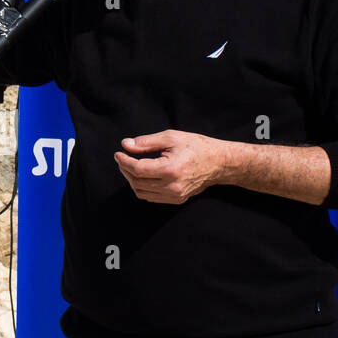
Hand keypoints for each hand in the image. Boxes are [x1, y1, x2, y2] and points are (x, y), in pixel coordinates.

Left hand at [113, 130, 229, 204]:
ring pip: (142, 192)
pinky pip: (151, 197)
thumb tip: (126, 144)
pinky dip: (142, 188)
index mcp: (170, 169)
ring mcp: (174, 195)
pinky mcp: (176, 200)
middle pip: (137, 182)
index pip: (137, 169)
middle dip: (125, 170)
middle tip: (123, 158)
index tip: (118, 153)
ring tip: (130, 166)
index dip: (124, 161)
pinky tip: (142, 176)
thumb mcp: (171, 137)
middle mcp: (172, 186)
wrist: (219, 163)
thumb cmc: (196, 146)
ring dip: (132, 180)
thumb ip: (146, 142)